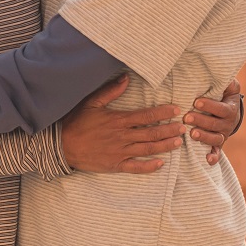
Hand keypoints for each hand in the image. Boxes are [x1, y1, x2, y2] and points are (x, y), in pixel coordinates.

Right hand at [58, 77, 186, 173]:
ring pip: (148, 149)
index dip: (163, 112)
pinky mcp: (115, 165)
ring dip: (165, 145)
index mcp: (118, 120)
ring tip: (178, 142)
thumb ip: (110, 92)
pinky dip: (149, 166)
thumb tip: (125, 78)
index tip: (176, 110)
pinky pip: (136, 167)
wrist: (61, 145)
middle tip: (184, 128)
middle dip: (169, 130)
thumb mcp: (91, 103)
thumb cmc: (75, 122)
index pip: (146, 116)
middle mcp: (122, 136)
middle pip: (152, 133)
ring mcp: (120, 152)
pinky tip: (161, 163)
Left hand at [183, 78, 242, 166]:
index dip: (210, 106)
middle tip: (186, 118)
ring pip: (215, 138)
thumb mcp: (228, 86)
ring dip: (204, 137)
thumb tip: (224, 74)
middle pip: (216, 124)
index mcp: (230, 109)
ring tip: (191, 134)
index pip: (221, 109)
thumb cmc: (223, 95)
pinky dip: (213, 156)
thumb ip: (226, 80)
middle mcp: (227, 124)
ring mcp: (223, 134)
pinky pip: (217, 151)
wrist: (230, 111)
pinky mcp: (218, 143)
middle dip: (201, 121)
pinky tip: (207, 160)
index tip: (196, 101)